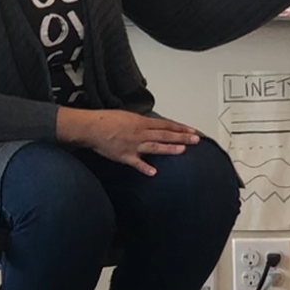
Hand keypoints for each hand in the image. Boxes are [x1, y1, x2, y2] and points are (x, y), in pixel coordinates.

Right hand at [57, 106, 199, 175]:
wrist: (92, 127)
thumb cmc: (107, 119)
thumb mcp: (127, 116)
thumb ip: (141, 123)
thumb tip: (152, 126)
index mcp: (141, 122)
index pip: (165, 124)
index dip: (180, 127)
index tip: (192, 130)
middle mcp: (140, 133)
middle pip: (165, 134)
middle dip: (181, 137)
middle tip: (196, 139)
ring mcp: (134, 145)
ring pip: (155, 147)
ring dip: (169, 148)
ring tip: (182, 150)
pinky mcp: (125, 156)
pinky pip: (136, 163)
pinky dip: (145, 167)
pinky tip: (154, 172)